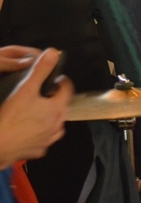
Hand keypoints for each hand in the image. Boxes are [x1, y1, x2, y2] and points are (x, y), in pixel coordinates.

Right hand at [0, 48, 73, 167]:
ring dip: (48, 116)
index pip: (68, 89)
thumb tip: (53, 53)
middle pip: (62, 106)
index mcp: (57, 109)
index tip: (55, 77)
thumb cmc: (9, 118)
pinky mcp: (39, 149)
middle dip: (54, 98)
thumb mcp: (25, 89)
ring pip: (55, 123)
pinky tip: (29, 127)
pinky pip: (44, 137)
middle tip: (42, 92)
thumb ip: (40, 70)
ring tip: (35, 109)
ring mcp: (49, 139)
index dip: (61, 81)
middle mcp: (58, 125)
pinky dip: (40, 131)